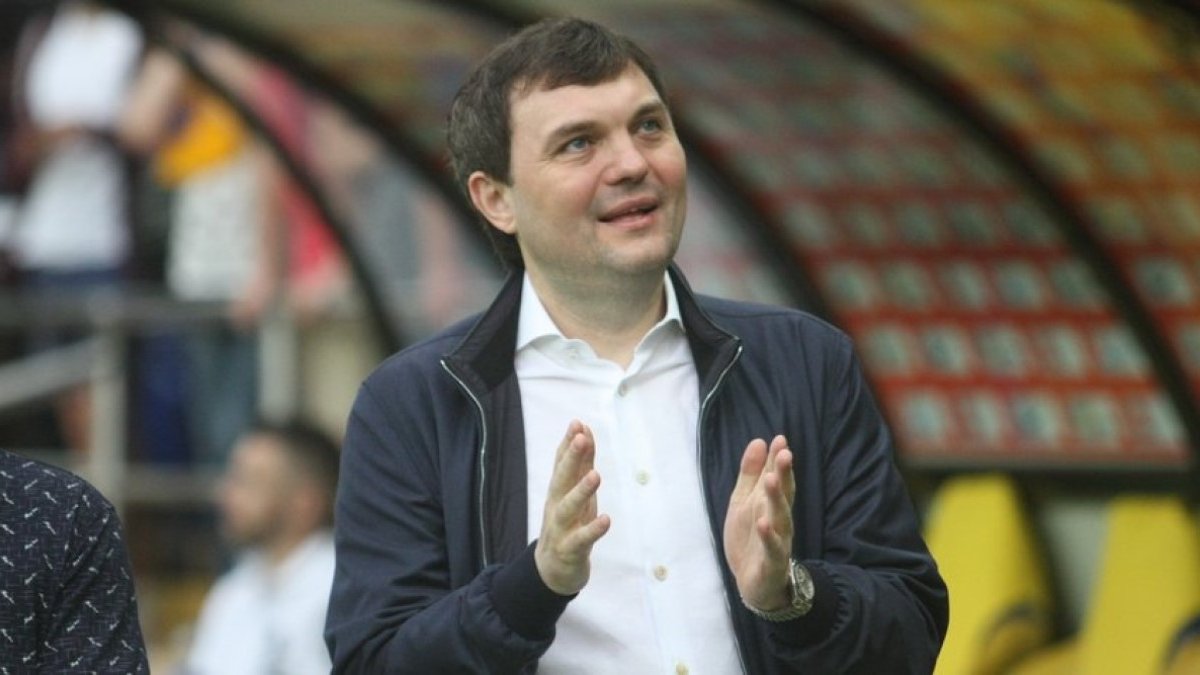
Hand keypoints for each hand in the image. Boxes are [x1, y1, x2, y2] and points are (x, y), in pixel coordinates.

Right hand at [534, 421, 610, 594]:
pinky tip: (605, 520)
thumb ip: (581, 463)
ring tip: (595, 475)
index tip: (577, 423)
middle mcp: (556, 506)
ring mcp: (561, 528)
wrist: (552, 570)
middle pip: (561, 480)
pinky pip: (581, 540)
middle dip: (571, 458)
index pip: (562, 463)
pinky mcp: (569, 550)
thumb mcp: (575, 492)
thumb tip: (584, 431)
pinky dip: (592, 530)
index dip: (568, 443)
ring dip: (580, 491)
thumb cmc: (569, 524)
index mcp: (559, 491)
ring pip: (567, 508)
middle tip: (581, 438)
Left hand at [723, 435, 794, 610]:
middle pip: (784, 495)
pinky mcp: (771, 562)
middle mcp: (779, 520)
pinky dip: (768, 536)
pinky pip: (772, 548)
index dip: (779, 460)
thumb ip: (751, 474)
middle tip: (785, 453)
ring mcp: (777, 541)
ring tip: (772, 480)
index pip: (779, 478)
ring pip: (780, 518)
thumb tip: (759, 441)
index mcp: (770, 504)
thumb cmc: (751, 537)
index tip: (780, 439)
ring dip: (776, 499)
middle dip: (784, 474)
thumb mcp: (744, 501)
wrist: (754, 583)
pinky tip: (763, 523)